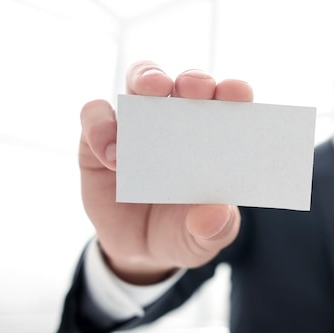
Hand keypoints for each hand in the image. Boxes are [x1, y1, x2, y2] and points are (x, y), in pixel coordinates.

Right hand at [79, 61, 252, 283]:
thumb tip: (215, 213)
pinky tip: (112, 156)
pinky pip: (94, 116)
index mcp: (214, 139)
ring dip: (147, 79)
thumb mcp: (205, 239)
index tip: (238, 93)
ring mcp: (138, 126)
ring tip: (152, 93)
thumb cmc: (185, 232)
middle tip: (195, 89)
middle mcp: (178, 122)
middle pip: (185, 83)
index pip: (229, 103)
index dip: (234, 92)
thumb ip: (214, 228)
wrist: (142, 253)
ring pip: (140, 81)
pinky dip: (101, 126)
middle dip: (193, 79)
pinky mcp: (98, 140)